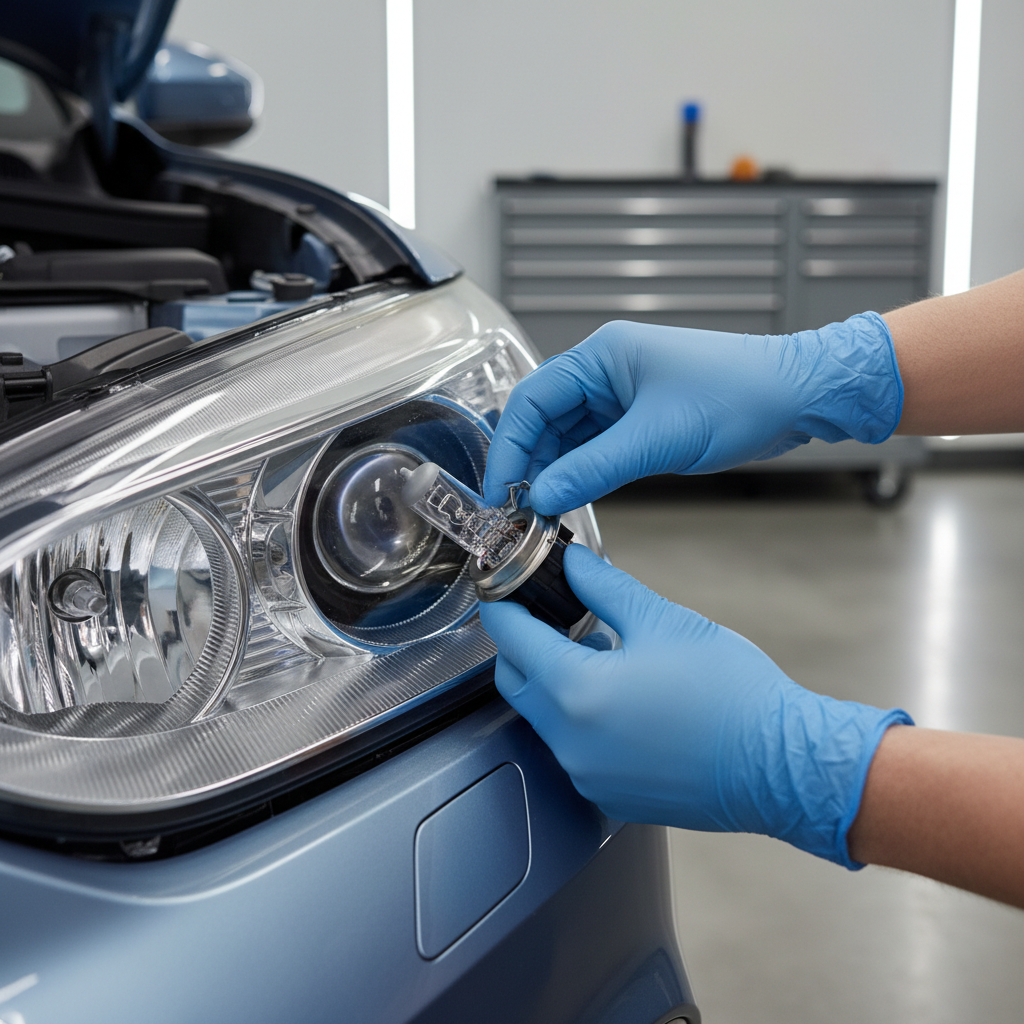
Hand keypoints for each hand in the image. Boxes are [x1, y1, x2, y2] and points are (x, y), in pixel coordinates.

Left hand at [478, 544, 910, 866]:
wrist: (781, 766)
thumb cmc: (731, 694)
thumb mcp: (663, 620)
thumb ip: (604, 587)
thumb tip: (573, 563)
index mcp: (576, 691)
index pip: (511, 638)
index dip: (502, 606)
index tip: (503, 590)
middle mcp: (570, 742)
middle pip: (517, 681)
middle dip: (523, 645)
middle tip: (552, 616)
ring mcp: (587, 775)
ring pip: (543, 718)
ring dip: (555, 683)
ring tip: (600, 654)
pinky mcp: (608, 796)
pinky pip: (572, 750)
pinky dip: (579, 720)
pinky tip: (620, 700)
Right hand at [484, 314, 902, 512]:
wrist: (797, 395)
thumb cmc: (739, 395)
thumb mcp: (658, 438)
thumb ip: (594, 469)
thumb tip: (542, 496)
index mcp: (602, 356)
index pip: (532, 400)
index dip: (509, 447)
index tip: (498, 491)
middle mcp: (605, 370)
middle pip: (543, 419)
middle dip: (528, 463)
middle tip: (516, 509)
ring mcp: (622, 394)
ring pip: (567, 436)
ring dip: (554, 471)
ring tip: (542, 511)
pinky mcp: (639, 417)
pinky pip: (594, 445)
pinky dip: (581, 472)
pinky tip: (572, 497)